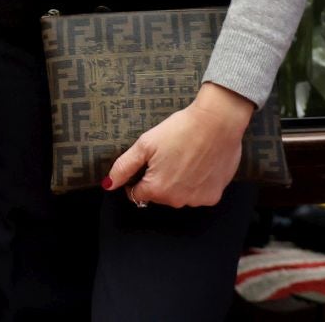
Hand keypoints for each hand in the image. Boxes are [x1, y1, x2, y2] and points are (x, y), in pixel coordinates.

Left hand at [104, 82, 253, 209]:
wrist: (217, 123)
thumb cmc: (180, 130)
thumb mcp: (145, 144)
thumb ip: (124, 167)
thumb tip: (108, 184)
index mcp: (156, 189)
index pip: (137, 194)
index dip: (137, 179)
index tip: (146, 163)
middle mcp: (176, 201)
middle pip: (159, 195)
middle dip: (159, 179)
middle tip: (167, 155)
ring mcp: (197, 200)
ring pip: (179, 195)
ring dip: (178, 182)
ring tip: (184, 157)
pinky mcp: (213, 196)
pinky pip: (198, 194)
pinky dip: (196, 183)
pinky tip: (199, 164)